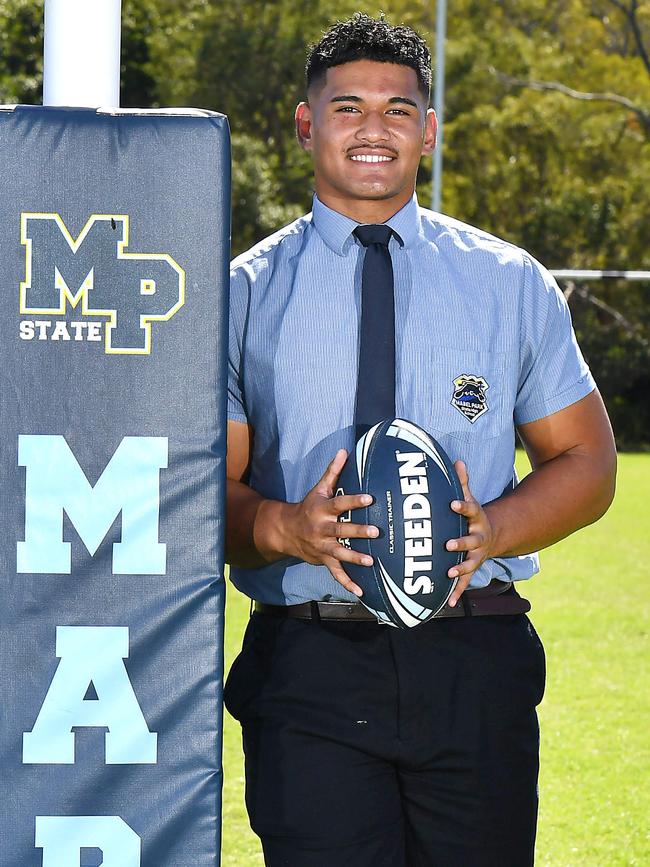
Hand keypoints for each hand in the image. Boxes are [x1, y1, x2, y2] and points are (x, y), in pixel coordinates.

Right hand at [283, 449, 378, 595]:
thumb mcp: (319, 488)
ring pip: (340, 553)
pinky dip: (347, 583)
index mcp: (323, 509)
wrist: (285, 531)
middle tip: (376, 531)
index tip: (370, 498)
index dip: (354, 500)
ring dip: (355, 557)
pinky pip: (336, 573)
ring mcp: (322, 546)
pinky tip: (361, 591)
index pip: (340, 503)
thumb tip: (344, 450)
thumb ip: (333, 471)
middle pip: (341, 530)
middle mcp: (322, 528)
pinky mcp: (324, 560)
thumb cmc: (308, 506)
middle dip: (358, 531)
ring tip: (371, 561)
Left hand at [444, 460, 494, 606]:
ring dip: (459, 569)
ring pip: (468, 564)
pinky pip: (464, 582)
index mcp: (476, 519)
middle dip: (459, 543)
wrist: (492, 536)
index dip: (462, 506)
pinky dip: (456, 592)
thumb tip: (457, 460)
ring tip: (448, 573)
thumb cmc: (472, 515)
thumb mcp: (470, 497)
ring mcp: (476, 555)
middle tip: (447, 544)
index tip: (452, 503)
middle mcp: (478, 538)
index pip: (470, 509)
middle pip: (470, 541)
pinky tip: (448, 603)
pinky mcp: (471, 569)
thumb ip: (462, 482)